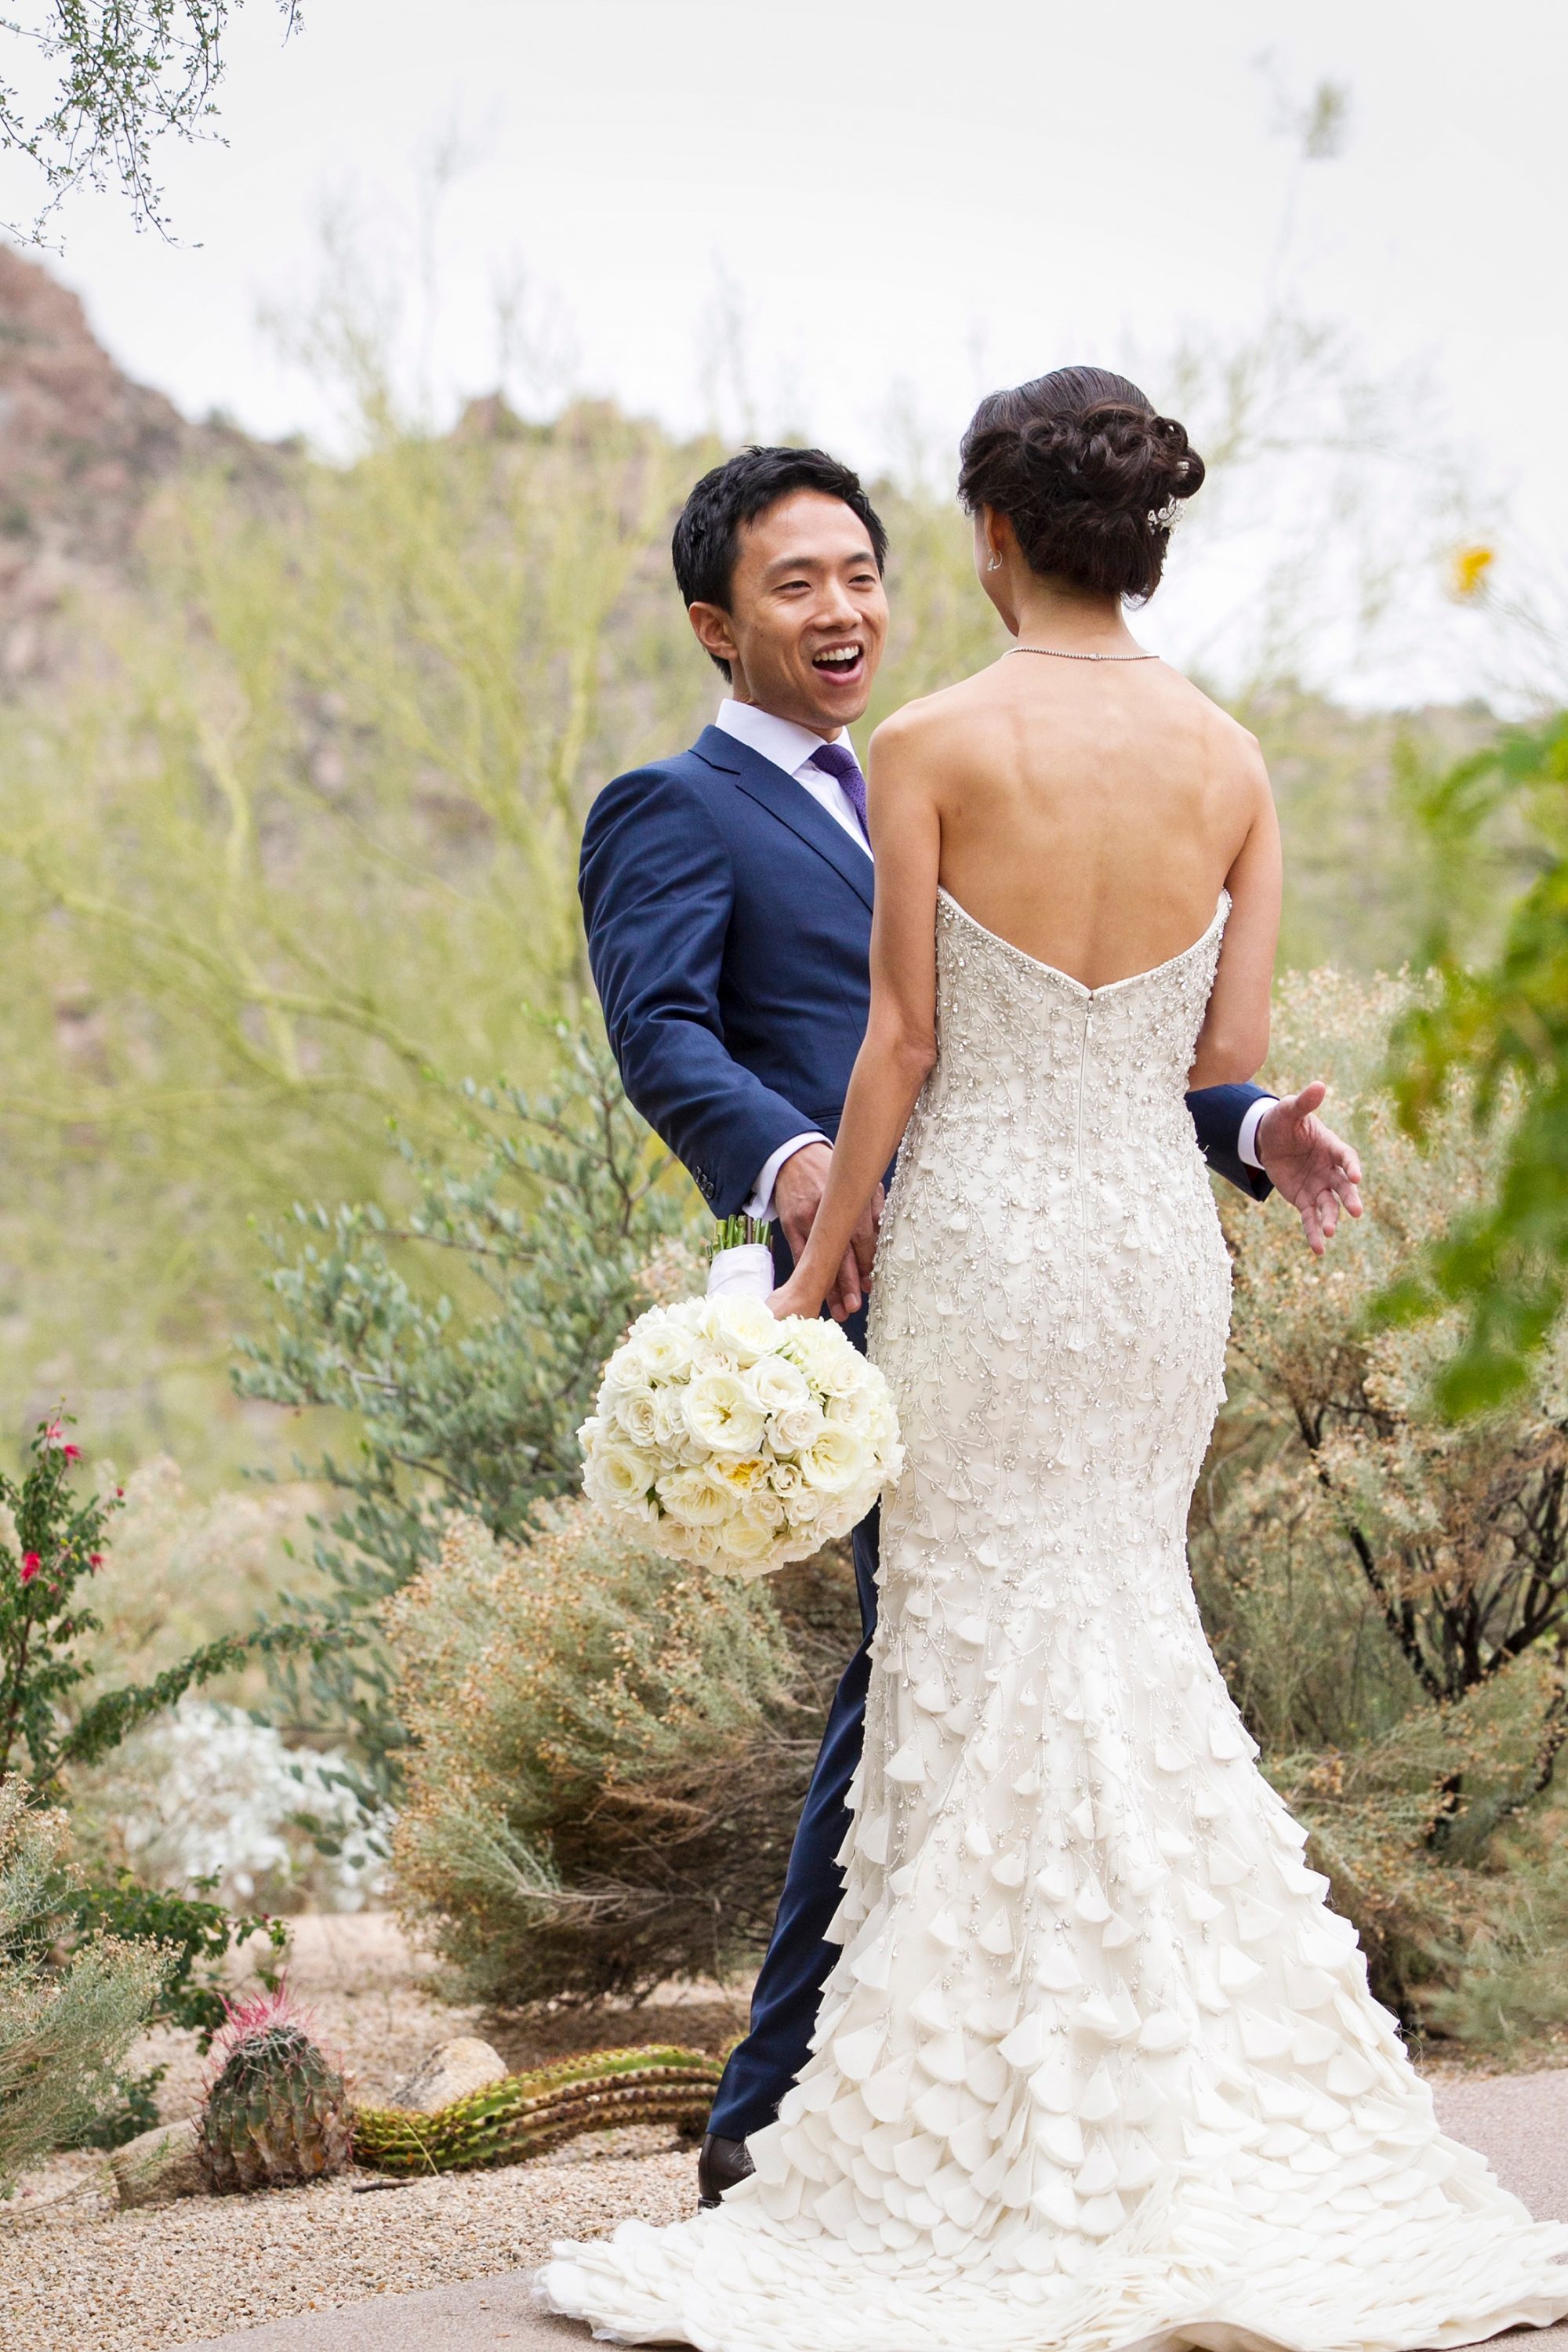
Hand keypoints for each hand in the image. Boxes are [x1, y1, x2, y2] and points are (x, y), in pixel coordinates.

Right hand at [772, 1144, 883, 1321]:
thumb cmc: (831, 1172)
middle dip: (848, 1282)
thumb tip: (884, 1231)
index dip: (866, 1261)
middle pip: (840, 1251)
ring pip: (819, 1258)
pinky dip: (809, 1276)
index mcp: (848, 1198)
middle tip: (855, 1306)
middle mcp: (827, 1211)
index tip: (870, 1284)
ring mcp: (807, 1220)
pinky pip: (800, 1256)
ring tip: (839, 1311)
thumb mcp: (855, 1180)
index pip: (860, 1235)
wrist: (793, 1157)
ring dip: (829, 1287)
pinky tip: (815, 1294)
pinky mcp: (790, 1226)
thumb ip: (873, 1204)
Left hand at [1256, 1084, 1362, 1256]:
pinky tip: (1318, 1249)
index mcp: (1332, 1147)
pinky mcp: (1304, 1200)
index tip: (1355, 1176)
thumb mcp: (1289, 1109)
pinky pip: (1311, 1218)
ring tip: (1329, 1231)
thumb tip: (1318, 1085)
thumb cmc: (1283, 1121)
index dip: (1351, 1166)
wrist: (1267, 1139)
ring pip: (1328, 1205)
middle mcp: (1330, 1169)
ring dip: (1330, 1218)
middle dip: (1349, 1198)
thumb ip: (1304, 1102)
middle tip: (1356, 1211)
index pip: (1347, 1157)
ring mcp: (1319, 1186)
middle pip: (1343, 1186)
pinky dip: (1314, 1233)